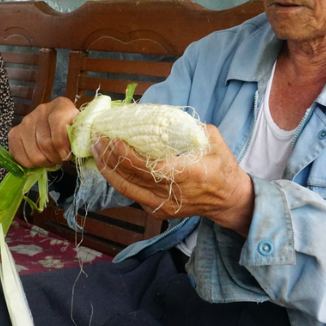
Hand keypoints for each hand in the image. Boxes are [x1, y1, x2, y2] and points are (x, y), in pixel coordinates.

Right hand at [8, 98, 79, 167]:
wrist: (58, 126)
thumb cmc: (71, 131)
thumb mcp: (79, 131)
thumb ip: (79, 138)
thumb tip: (76, 150)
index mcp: (61, 106)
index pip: (58, 124)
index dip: (63, 145)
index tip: (67, 155)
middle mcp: (41, 110)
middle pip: (45, 143)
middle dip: (55, 157)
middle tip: (60, 159)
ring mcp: (26, 121)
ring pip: (33, 153)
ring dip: (44, 162)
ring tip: (50, 159)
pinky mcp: (15, 133)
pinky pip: (18, 155)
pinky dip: (30, 164)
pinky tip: (38, 159)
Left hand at [91, 125, 254, 235]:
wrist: (229, 200)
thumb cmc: (223, 167)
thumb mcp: (212, 140)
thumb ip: (187, 127)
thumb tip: (160, 114)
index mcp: (185, 175)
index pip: (145, 167)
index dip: (124, 154)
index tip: (111, 137)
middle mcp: (170, 194)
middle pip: (129, 178)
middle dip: (109, 156)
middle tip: (96, 137)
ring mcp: (162, 206)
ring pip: (125, 189)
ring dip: (107, 169)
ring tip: (96, 149)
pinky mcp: (158, 211)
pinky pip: (132, 194)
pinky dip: (118, 179)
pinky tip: (109, 164)